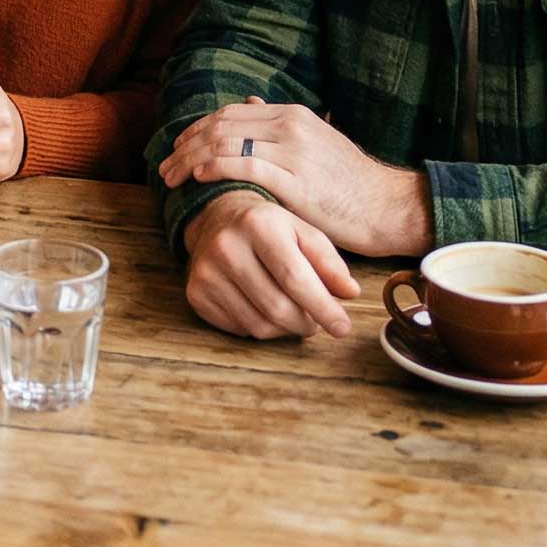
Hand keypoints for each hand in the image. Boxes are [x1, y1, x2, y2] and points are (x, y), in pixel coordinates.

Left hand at [161, 97, 432, 256]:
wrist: (387, 205)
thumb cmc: (350, 182)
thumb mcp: (315, 142)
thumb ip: (279, 124)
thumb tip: (249, 102)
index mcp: (291, 115)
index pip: (230, 113)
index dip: (197, 128)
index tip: (177, 146)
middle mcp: (289, 125)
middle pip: (221, 124)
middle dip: (186, 144)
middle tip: (165, 166)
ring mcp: (292, 150)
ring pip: (226, 142)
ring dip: (191, 159)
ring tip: (172, 177)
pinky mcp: (296, 179)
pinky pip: (245, 165)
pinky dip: (215, 167)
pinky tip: (198, 177)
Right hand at [184, 191, 358, 339]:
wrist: (218, 217)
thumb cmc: (270, 227)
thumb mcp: (303, 232)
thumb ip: (329, 262)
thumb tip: (350, 293)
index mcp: (258, 224)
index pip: (295, 278)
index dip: (323, 308)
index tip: (343, 327)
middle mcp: (226, 245)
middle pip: (278, 308)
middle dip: (307, 323)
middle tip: (317, 321)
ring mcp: (206, 271)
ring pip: (260, 325)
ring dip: (285, 328)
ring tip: (292, 311)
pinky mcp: (195, 293)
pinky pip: (239, 329)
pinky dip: (260, 327)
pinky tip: (262, 306)